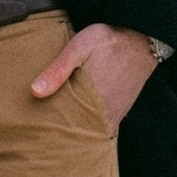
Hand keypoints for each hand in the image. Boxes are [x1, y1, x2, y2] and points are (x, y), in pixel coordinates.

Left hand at [30, 20, 157, 128]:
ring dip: (79, 134)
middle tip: (46, 138)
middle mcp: (105, 112)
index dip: (52, 132)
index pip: (67, 126)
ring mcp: (116, 113)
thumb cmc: (108, 41)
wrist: (142, 38)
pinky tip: (82, 127)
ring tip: (60, 135)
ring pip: (94, 133)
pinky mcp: (122, 109)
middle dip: (63, 136)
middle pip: (80, 133)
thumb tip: (35, 92)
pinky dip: (94, 130)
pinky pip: (107, 129)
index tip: (38, 133)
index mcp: (91, 100)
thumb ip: (58, 70)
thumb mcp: (79, 47)